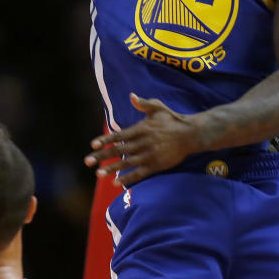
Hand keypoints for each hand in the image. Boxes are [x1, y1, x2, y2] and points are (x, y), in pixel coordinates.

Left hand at [84, 94, 201, 185]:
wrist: (191, 134)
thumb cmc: (173, 120)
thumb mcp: (158, 108)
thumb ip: (144, 103)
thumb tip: (132, 96)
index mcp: (141, 129)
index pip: (118, 135)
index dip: (105, 140)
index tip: (93, 144)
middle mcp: (142, 143)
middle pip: (118, 150)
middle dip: (102, 156)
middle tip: (88, 160)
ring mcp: (149, 155)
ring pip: (126, 163)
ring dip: (112, 168)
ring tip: (98, 173)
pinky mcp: (156, 165)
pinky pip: (139, 173)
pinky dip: (128, 178)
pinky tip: (117, 182)